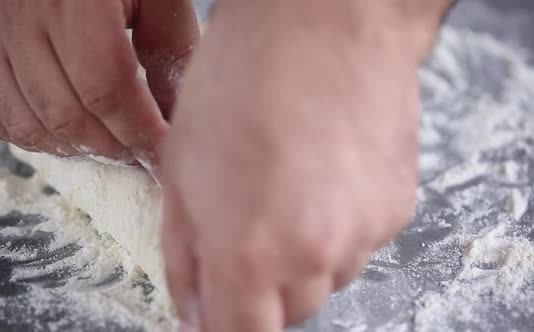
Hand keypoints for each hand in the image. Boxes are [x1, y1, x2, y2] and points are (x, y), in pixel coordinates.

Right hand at [0, 0, 198, 164]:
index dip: (141, 133)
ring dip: (80, 150)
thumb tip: (175, 111)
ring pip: (31, 124)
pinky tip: (70, 136)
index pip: (107, 88)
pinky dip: (39, 140)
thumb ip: (170, 47)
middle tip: (145, 155)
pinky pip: (1, 116)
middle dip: (116, 148)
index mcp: (73, 0)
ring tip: (115, 148)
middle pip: (69, 115)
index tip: (167, 155)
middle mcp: (25, 20)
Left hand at [161, 1, 451, 330]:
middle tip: (245, 230)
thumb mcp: (181, 170)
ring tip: (285, 190)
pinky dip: (336, 227)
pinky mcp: (396, 208)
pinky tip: (319, 177)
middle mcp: (316, 254)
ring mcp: (365, 233)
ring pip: (326, 279)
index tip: (218, 309)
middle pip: (287, 314)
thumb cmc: (245, 76)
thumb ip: (185, 255)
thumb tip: (194, 309)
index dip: (224, 324)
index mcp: (251, 252)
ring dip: (300, 257)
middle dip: (259, 289)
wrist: (325, 23)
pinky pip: (359, 243)